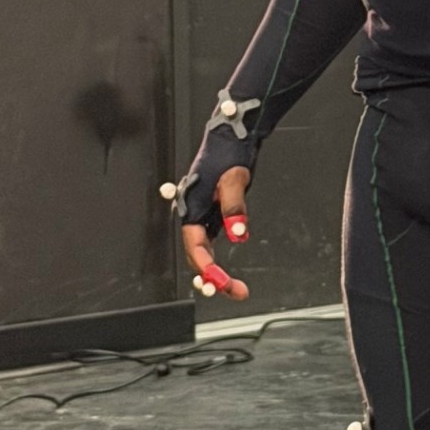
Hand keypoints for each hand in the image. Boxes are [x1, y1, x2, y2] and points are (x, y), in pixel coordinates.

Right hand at [181, 165, 252, 303]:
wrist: (230, 137)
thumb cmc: (228, 154)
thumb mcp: (234, 180)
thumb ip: (235, 207)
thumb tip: (238, 232)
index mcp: (191, 207)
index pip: (197, 247)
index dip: (209, 268)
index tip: (223, 283)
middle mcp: (192, 214)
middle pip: (197, 254)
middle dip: (212, 277)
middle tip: (234, 291)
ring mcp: (201, 214)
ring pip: (202, 251)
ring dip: (213, 272)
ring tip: (231, 288)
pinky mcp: (211, 212)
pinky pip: (208, 242)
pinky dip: (215, 258)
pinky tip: (224, 271)